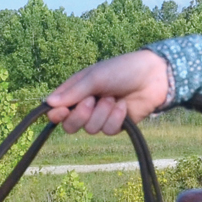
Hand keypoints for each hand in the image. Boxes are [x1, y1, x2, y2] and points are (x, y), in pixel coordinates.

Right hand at [46, 50, 171, 135]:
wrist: (152, 77)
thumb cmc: (121, 70)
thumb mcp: (95, 77)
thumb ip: (73, 92)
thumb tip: (49, 103)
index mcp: (76, 91)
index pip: (57, 110)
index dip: (56, 115)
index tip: (61, 112)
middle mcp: (85, 106)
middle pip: (70, 126)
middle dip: (81, 115)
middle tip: (92, 101)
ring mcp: (100, 117)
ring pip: (90, 129)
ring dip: (103, 113)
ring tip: (114, 98)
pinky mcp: (116, 125)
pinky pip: (107, 130)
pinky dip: (116, 118)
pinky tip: (123, 105)